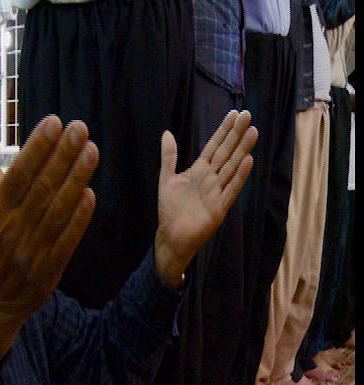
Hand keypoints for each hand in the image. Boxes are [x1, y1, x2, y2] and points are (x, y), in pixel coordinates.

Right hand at [0, 117, 97, 362]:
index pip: (19, 174)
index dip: (37, 147)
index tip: (54, 122)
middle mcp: (13, 228)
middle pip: (43, 186)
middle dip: (63, 154)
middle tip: (80, 128)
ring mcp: (33, 248)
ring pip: (59, 208)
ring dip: (77, 178)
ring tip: (92, 150)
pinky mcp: (51, 266)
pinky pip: (68, 238)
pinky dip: (80, 217)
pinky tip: (90, 194)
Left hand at [155, 110, 257, 288]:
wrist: (171, 236)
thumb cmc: (169, 209)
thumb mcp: (166, 179)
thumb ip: (169, 157)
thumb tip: (167, 132)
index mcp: (198, 171)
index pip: (214, 146)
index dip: (223, 131)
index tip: (234, 114)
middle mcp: (211, 179)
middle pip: (226, 153)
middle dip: (236, 134)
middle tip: (247, 115)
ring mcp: (217, 192)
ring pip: (231, 167)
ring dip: (242, 150)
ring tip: (253, 132)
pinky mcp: (220, 207)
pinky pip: (231, 190)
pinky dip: (239, 176)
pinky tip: (247, 161)